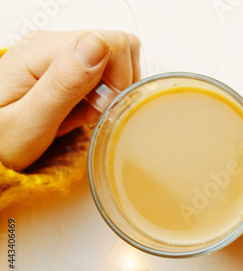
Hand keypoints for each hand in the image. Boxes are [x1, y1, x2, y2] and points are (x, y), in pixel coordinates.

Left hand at [0, 30, 140, 170]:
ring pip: (116, 59)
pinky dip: (104, 94)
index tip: (98, 110)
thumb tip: (99, 44)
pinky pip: (106, 71)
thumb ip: (63, 84)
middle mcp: (52, 43)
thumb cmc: (1, 142)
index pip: (112, 43)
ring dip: (111, 91)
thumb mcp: (29, 122)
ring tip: (84, 114)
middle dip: (115, 88)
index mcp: (42, 51)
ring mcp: (61, 53)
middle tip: (90, 115)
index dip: (117, 80)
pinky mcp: (67, 65)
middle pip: (118, 49)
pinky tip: (83, 110)